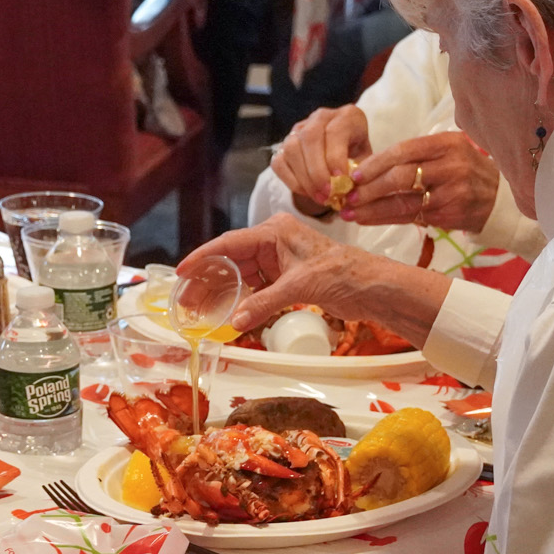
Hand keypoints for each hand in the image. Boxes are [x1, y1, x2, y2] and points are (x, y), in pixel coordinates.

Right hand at [180, 214, 364, 331]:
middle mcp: (273, 241)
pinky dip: (243, 299)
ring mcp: (279, 260)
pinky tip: (229, 312)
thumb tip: (235, 322)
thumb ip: (264, 303)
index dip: (203, 257)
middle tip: (187, 299)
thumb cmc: (341, 273)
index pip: (229, 243)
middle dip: (209, 279)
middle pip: (231, 260)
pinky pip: (257, 287)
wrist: (371, 286)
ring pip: (242, 274)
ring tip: (201, 308)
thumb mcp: (299, 286)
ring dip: (224, 291)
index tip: (182, 271)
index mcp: (274, 232)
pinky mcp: (287, 277)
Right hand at [271, 105, 371, 214]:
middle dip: (317, 171)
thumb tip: (348, 190)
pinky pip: (279, 162)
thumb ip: (360, 172)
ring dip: (304, 177)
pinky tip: (307, 192)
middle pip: (310, 138)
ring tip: (319, 196)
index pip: (335, 132)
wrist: (344, 155)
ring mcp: (298, 129)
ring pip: (292, 149)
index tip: (341, 180)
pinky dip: (291, 180)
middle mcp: (320, 117)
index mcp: (346, 116)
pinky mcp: (283, 144)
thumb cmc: (358, 158)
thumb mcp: (367, 161)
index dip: (335, 157)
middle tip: (327, 193)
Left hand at [343, 131, 499, 233]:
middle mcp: (452, 166)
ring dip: (373, 208)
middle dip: (370, 188)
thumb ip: (417, 155)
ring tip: (350, 212)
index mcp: (448, 143)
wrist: (500, 199)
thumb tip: (368, 167)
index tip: (354, 174)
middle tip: (348, 196)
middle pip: (402, 176)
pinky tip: (369, 219)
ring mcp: (452, 193)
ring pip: (404, 201)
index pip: (404, 151)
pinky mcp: (450, 215)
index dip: (376, 163)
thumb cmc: (465, 171)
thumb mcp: (449, 151)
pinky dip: (386, 218)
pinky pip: (411, 217)